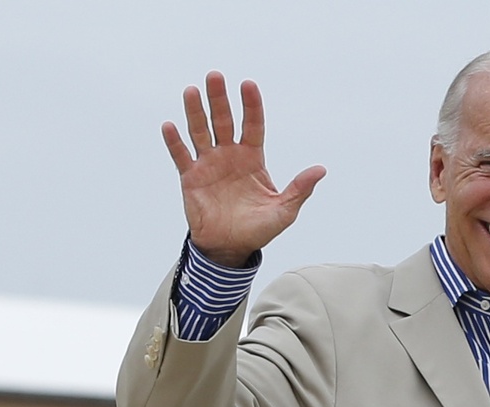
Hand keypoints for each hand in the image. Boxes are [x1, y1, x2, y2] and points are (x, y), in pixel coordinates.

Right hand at [162, 72, 325, 266]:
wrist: (230, 247)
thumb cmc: (258, 229)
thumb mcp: (284, 210)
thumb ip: (300, 189)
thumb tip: (320, 170)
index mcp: (252, 158)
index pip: (253, 125)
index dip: (251, 106)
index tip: (248, 85)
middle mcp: (229, 155)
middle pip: (223, 121)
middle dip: (219, 99)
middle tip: (215, 76)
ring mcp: (208, 164)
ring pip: (200, 132)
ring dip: (195, 112)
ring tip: (192, 91)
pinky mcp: (191, 177)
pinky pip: (181, 155)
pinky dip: (175, 141)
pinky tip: (170, 125)